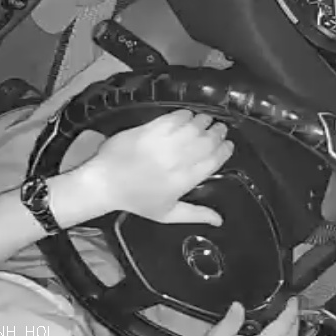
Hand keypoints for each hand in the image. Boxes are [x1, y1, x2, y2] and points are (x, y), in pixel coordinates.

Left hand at [80, 110, 233, 224]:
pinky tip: (187, 116)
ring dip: (203, 121)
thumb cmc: (137, 200)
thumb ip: (196, 214)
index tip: (228, 144)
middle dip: (217, 132)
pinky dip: (185, 115)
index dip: (225, 149)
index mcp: (185, 180)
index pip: (214, 160)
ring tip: (205, 121)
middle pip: (208, 140)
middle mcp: (179, 159)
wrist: (106, 182)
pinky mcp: (151, 128)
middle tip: (219, 129)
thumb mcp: (167, 214)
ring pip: (194, 125)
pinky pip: (175, 117)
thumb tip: (220, 220)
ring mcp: (164, 142)